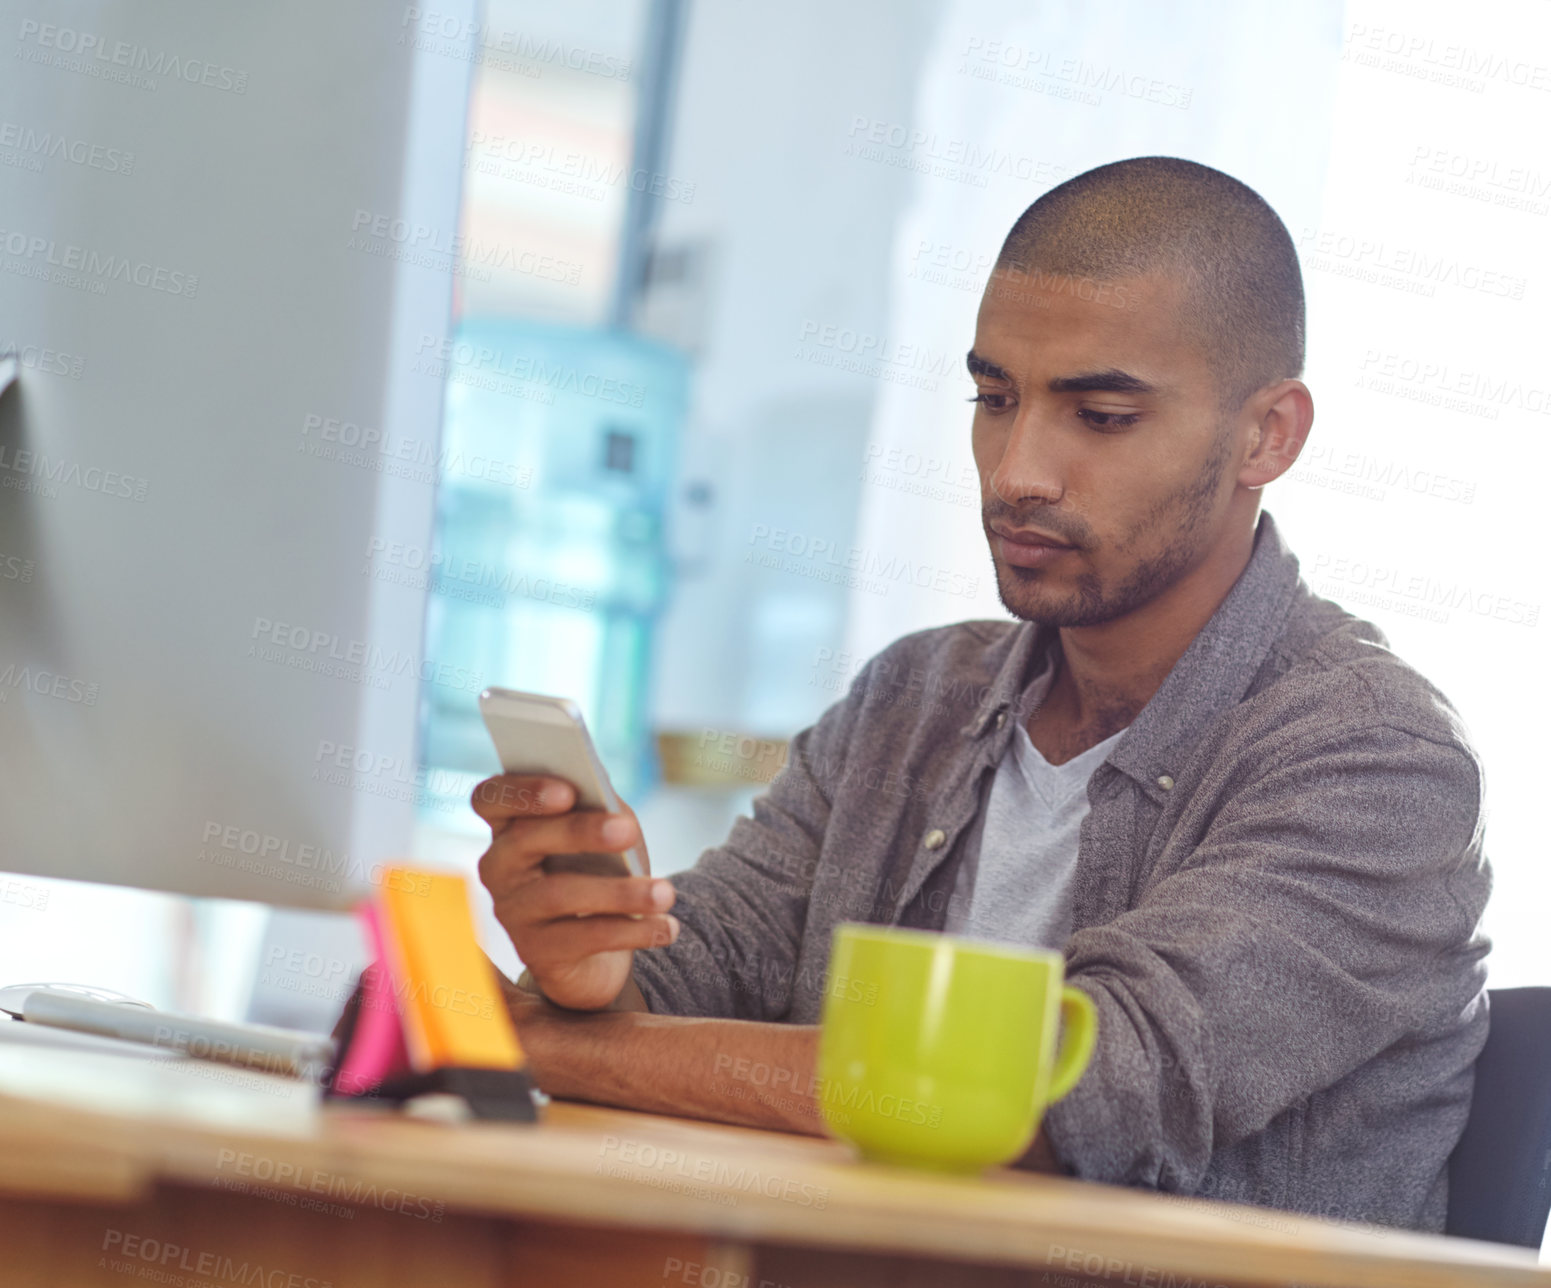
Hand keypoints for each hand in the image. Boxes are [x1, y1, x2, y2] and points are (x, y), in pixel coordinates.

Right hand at [472, 774, 679, 1010]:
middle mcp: (499, 867)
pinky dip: (631, 931)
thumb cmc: (601, 871)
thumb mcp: (603, 833)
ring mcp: (512, 912)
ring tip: (665, 893)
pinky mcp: (535, 953)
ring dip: (619, 892)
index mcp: (509, 825)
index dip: (523, 791)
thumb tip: (605, 793)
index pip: (490, 798)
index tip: (568, 790)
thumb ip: (599, 806)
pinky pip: (582, 937)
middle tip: (628, 830)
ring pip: (558, 893)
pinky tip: (665, 928)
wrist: (601, 950)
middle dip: (578, 831)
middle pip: (524, 840)